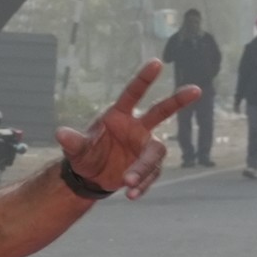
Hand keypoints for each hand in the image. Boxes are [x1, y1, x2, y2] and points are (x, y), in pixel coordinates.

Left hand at [57, 60, 191, 199]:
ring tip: (128, 182)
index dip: (144, 79)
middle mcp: (137, 127)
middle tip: (196, 89)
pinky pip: (150, 175)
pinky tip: (131, 195)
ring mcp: (145, 147)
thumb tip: (60, 133)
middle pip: (161, 112)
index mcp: (119, 116)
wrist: (90, 176)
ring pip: (154, 153)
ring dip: (144, 168)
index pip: (133, 94)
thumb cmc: (85, 154)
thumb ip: (72, 142)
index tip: (157, 62)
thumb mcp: (75, 150)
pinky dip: (142, 185)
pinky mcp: (148, 166)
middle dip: (178, 100)